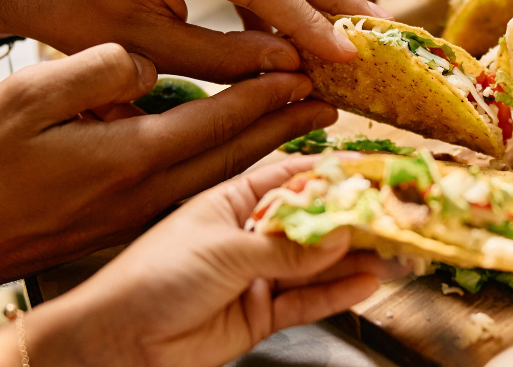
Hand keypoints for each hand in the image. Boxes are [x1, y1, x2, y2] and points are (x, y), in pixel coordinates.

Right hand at [0, 43, 337, 288]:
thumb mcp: (23, 102)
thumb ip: (91, 73)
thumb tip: (143, 60)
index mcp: (132, 154)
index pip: (220, 117)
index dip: (266, 89)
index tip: (306, 67)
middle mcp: (152, 189)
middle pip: (240, 150)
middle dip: (289, 120)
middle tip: (332, 96)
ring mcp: (147, 211)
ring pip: (227, 173)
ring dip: (273, 145)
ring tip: (310, 120)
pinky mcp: (136, 220)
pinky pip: (205, 188)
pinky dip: (240, 165)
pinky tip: (253, 153)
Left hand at [0, 156, 407, 366]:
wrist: (114, 342)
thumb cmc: (150, 278)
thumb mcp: (223, 250)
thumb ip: (285, 246)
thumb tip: (339, 235)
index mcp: (231, 198)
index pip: (293, 176)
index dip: (333, 171)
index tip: (373, 169)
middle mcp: (248, 232)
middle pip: (314, 220)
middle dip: (355, 217)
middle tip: (398, 212)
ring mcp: (257, 273)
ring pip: (318, 261)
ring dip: (356, 257)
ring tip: (397, 250)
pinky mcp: (261, 313)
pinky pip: (309, 300)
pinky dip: (339, 292)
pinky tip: (368, 282)